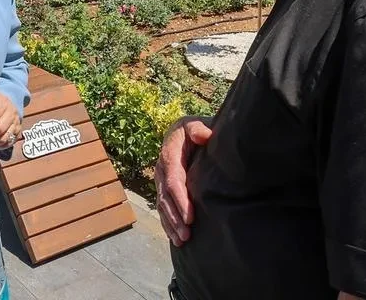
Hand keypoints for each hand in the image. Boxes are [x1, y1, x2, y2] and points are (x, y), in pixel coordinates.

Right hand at [155, 116, 212, 246]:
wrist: (185, 130)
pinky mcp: (164, 188)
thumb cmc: (195, 129)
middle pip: (165, 197)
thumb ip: (199, 129)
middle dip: (175, 217)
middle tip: (187, 234)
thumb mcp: (196, 124)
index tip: (191, 216)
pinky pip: (162, 207)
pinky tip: (175, 238)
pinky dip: (168, 223)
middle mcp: (161, 169)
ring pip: (162, 205)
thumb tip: (204, 136)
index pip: (173, 181)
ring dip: (171, 224)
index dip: (181, 200)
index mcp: (169, 155)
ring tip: (182, 241)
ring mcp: (161, 180)